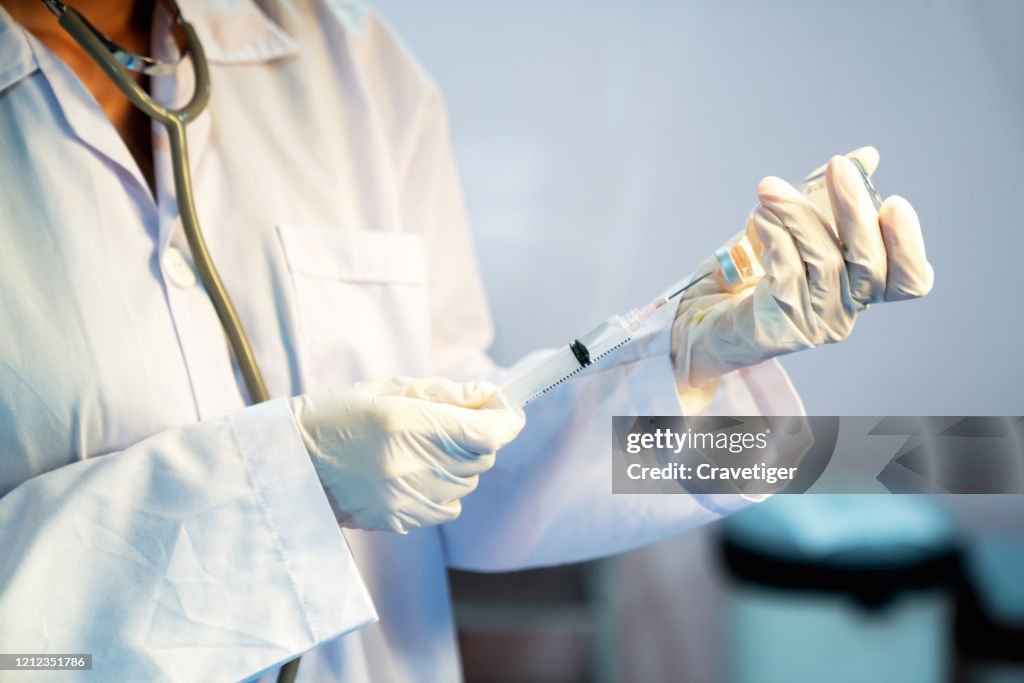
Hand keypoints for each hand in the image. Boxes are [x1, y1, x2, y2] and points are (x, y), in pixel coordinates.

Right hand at [290, 377, 524, 532]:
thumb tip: (486, 395)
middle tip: (451, 423)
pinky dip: (443, 491)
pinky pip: (446, 508)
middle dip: (476, 438)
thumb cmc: (335, 417)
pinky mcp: (399, 521)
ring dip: (459, 465)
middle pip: (481, 457)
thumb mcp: (387, 389)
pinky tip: (414, 474)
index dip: (505, 419)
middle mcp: (412, 465)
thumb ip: (443, 393)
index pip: (486, 431)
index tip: (506, 411)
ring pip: (466, 484)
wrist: (289, 464)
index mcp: (408, 423)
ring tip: (424, 450)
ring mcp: (406, 498)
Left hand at [672, 147, 933, 394]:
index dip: (909, 244)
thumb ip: (829, 195)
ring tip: (770, 189)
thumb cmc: (756, 269)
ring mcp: (815, 321)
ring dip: (798, 213)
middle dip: (855, 209)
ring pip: (825, 260)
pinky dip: (773, 233)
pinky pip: (786, 269)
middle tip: (838, 165)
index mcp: (862, 288)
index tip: (893, 202)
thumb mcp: (796, 225)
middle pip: (871, 264)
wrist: (707, 314)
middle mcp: (846, 310)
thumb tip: (867, 156)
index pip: (910, 281)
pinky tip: (758, 217)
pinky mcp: (781, 323)